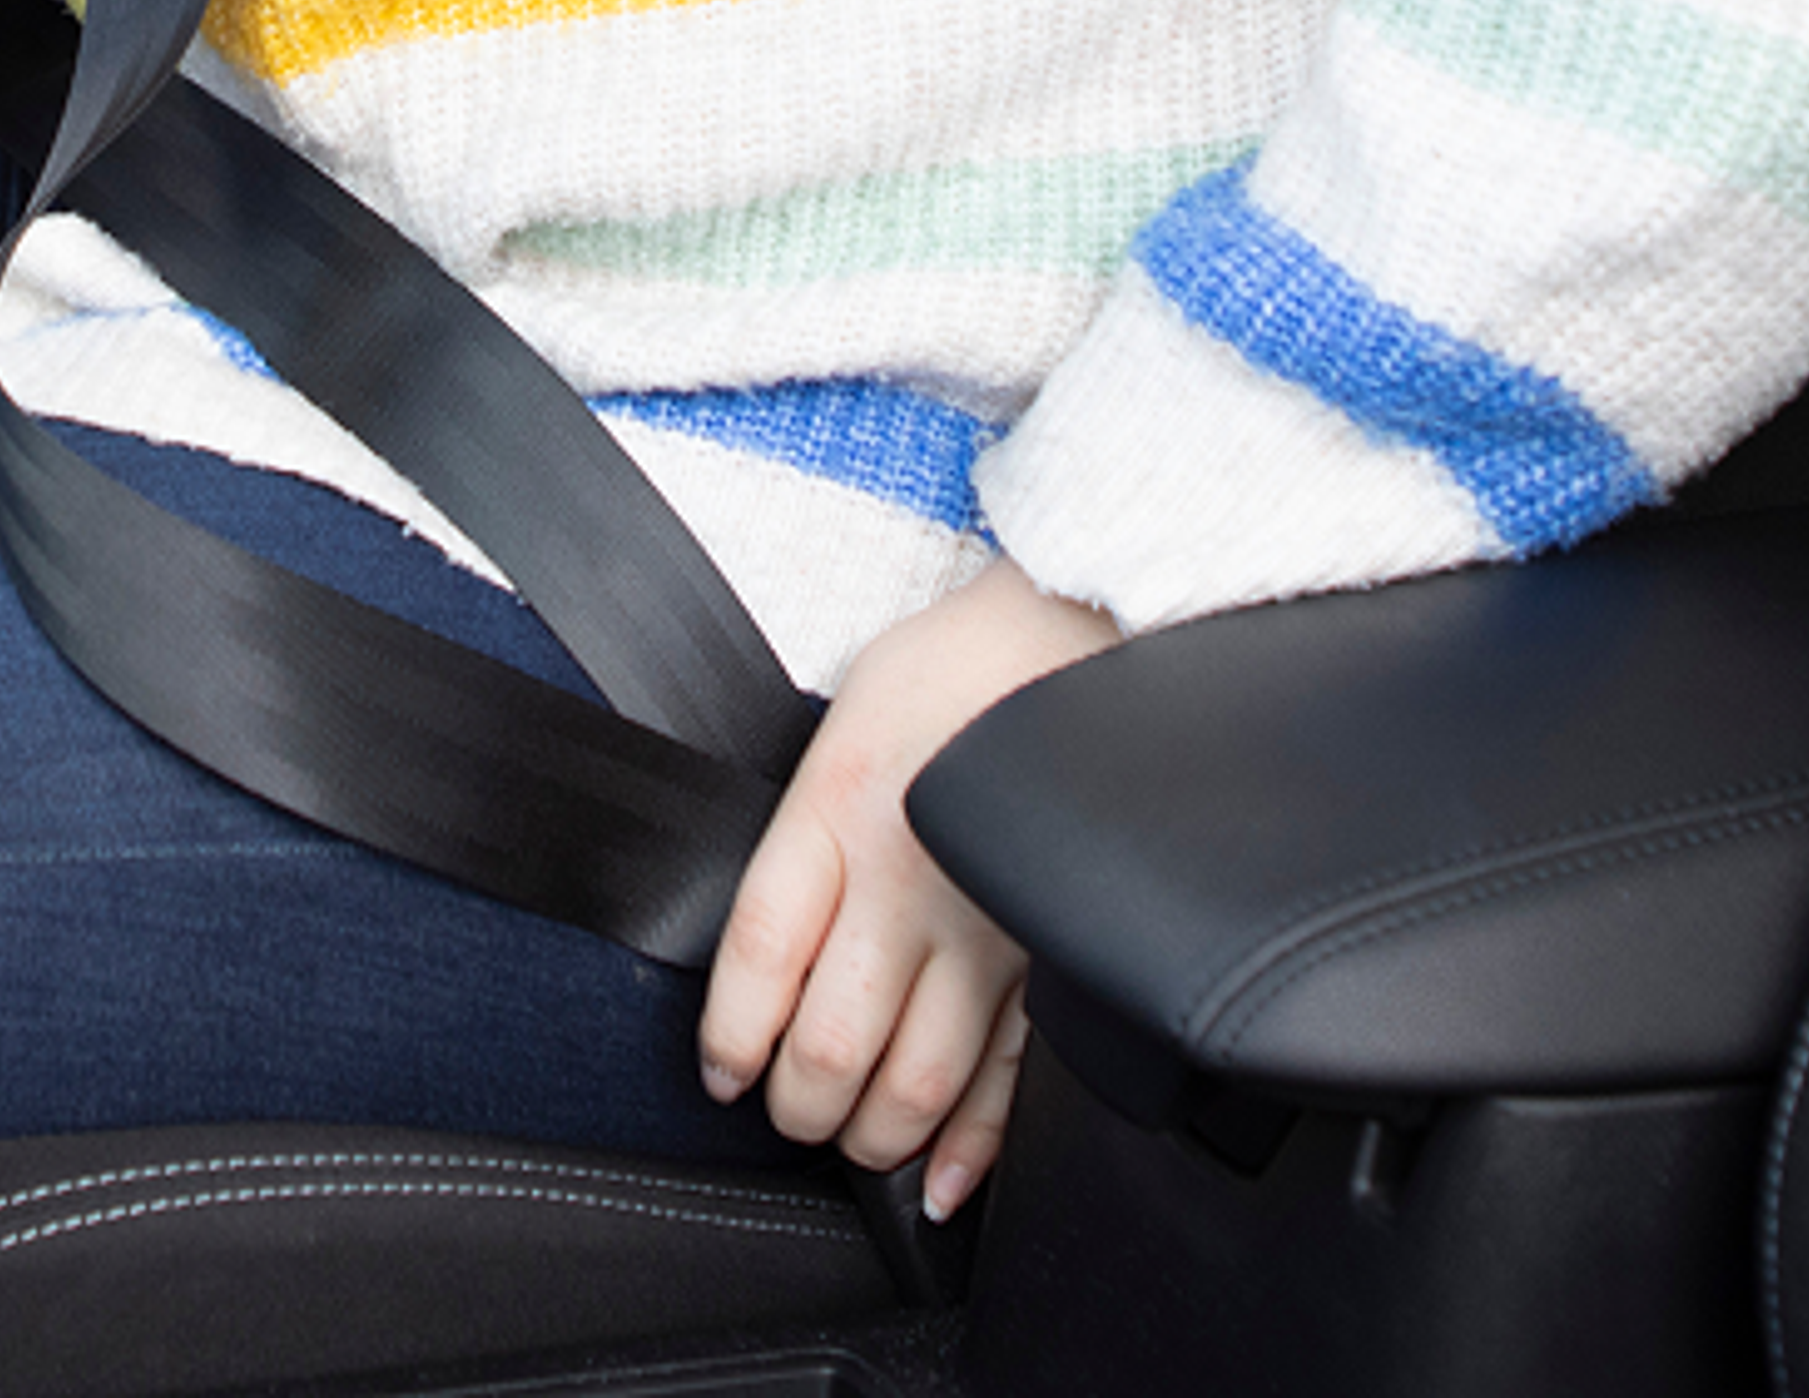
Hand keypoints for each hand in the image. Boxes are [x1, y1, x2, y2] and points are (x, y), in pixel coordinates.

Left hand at [697, 557, 1116, 1221]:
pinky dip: (971, 1150)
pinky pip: (1009, 1082)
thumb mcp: (848, 713)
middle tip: (789, 1109)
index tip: (723, 1071)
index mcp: (839, 804)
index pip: (759, 952)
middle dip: (797, 1106)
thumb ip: (805, 820)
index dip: (730, 1035)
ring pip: (915, 1085)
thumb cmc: (956, 669)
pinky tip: (940, 1178)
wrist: (1085, 631)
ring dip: (872, 1137)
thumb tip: (768, 939)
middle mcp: (908, 877)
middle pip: (829, 1043)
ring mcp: (988, 926)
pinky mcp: (1051, 954)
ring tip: (854, 1134)